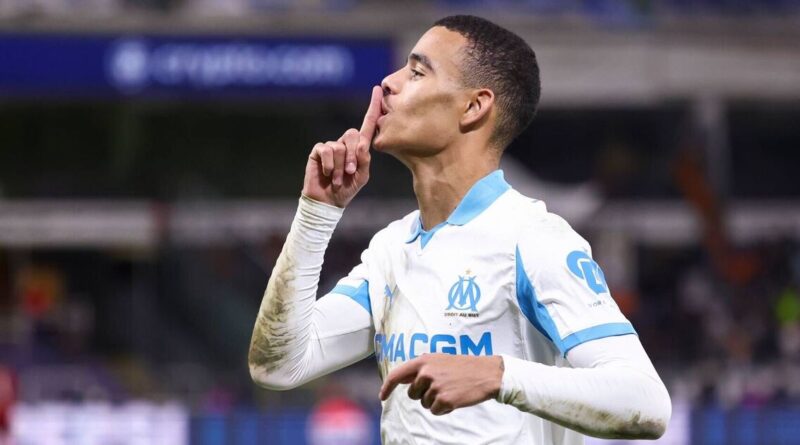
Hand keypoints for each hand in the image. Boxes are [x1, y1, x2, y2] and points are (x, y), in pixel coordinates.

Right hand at [302, 85, 382, 207]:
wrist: (328, 200)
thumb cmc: (347, 189)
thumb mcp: (362, 176)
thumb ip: (364, 160)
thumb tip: (361, 144)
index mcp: (359, 148)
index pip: (368, 124)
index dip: (373, 108)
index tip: (378, 90)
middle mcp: (345, 143)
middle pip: (353, 135)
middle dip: (353, 155)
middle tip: (350, 172)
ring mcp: (331, 146)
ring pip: (339, 146)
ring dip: (340, 166)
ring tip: (337, 178)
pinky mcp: (318, 151)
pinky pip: (326, 150)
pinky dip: (329, 165)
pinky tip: (327, 174)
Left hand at [379, 354, 503, 415]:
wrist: (487, 373)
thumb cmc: (463, 367)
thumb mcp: (439, 360)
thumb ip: (420, 368)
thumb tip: (402, 380)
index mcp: (423, 361)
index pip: (396, 375)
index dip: (387, 387)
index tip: (382, 396)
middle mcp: (426, 373)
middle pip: (412, 395)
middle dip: (423, 395)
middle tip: (442, 386)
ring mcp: (435, 387)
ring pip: (424, 404)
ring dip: (436, 402)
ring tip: (451, 390)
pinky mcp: (445, 400)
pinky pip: (435, 411)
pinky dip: (444, 409)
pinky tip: (455, 399)